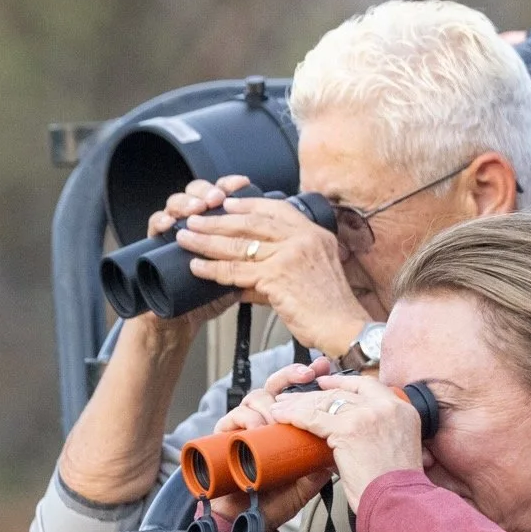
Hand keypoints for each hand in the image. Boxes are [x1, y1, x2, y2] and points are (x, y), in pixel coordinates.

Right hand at [132, 179, 242, 336]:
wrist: (178, 322)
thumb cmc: (205, 299)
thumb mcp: (236, 281)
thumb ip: (253, 266)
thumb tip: (276, 256)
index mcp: (214, 228)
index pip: (222, 196)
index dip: (231, 186)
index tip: (242, 183)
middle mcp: (192, 225)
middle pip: (198, 193)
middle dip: (209, 191)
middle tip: (217, 198)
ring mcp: (172, 232)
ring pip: (176, 203)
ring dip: (186, 202)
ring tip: (197, 209)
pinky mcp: (153, 245)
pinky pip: (154, 225)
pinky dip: (160, 220)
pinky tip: (168, 222)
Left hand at [170, 179, 371, 352]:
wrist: (344, 327)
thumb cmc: (330, 308)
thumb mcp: (311, 275)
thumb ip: (279, 270)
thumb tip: (244, 280)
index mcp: (315, 234)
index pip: (276, 209)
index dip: (248, 205)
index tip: (226, 204)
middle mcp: (303, 238)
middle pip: (252, 223)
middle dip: (218, 220)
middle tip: (195, 219)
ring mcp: (290, 255)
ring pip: (239, 244)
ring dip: (207, 240)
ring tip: (186, 238)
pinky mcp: (277, 276)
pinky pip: (236, 270)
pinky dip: (212, 269)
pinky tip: (196, 267)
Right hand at [206, 359, 335, 531]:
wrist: (248, 521)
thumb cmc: (275, 499)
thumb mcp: (307, 481)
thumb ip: (320, 464)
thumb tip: (337, 448)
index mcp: (287, 427)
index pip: (299, 395)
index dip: (312, 378)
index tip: (325, 368)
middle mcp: (266, 422)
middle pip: (277, 385)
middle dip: (292, 374)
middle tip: (307, 374)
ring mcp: (245, 427)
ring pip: (257, 397)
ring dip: (270, 404)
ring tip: (279, 421)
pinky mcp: (225, 436)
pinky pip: (234, 416)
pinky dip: (248, 419)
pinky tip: (260, 427)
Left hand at [266, 372, 422, 498]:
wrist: (398, 502)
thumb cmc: (396, 489)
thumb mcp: (397, 451)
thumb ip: (380, 436)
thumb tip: (355, 439)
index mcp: (403, 410)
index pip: (368, 387)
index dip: (343, 383)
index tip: (326, 384)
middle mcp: (387, 407)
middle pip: (344, 392)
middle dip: (316, 394)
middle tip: (296, 396)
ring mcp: (368, 415)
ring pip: (326, 402)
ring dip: (299, 403)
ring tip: (280, 406)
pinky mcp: (348, 429)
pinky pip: (314, 418)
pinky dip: (294, 416)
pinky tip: (280, 415)